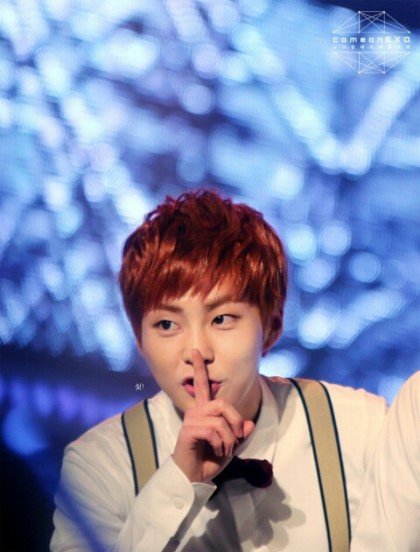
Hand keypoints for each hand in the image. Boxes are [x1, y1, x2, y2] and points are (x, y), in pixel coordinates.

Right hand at [172, 349, 254, 482]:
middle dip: (235, 422)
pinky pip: (213, 430)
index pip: (201, 385)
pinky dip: (221, 444)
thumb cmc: (209, 460)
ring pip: (220, 419)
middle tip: (236, 439)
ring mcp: (190, 420)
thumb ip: (240, 433)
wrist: (194, 479)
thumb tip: (249, 423)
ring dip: (229, 438)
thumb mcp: (230, 446)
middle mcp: (195, 411)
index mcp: (204, 411)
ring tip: (224, 450)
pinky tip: (217, 451)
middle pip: (223, 403)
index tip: (195, 352)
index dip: (199, 368)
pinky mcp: (187, 431)